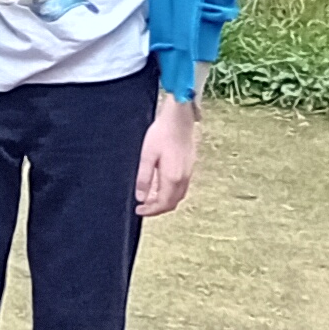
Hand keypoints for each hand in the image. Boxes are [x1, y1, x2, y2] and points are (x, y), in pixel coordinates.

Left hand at [134, 94, 200, 215]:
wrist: (179, 118)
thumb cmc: (162, 134)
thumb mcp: (147, 156)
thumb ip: (144, 179)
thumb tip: (140, 198)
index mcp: (172, 178)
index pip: (163, 204)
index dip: (150, 211)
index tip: (138, 211)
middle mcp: (183, 178)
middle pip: (172, 203)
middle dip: (157, 208)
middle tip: (143, 206)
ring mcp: (189, 172)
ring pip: (178, 196)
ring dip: (164, 201)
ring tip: (149, 198)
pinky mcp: (190, 166)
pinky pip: (181, 187)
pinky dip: (170, 193)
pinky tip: (160, 186)